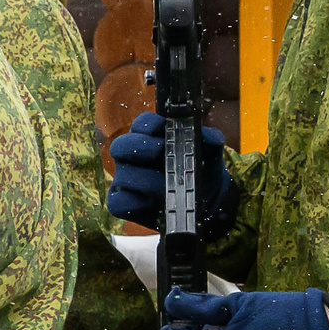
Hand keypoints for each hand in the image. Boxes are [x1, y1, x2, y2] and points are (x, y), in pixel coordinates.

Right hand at [107, 111, 234, 233]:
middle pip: (120, 146)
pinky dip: (131, 203)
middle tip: (159, 151)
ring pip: (122, 176)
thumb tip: (208, 136)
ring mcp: (126, 180)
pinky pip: (118, 203)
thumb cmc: (201, 169)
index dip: (149, 125)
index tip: (163, 128)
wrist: (205, 199)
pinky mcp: (124, 203)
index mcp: (150, 138)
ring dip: (146, 181)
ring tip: (167, 188)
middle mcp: (133, 156)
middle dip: (138, 146)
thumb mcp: (210, 154)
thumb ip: (210, 141)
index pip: (142, 124)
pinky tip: (150, 204)